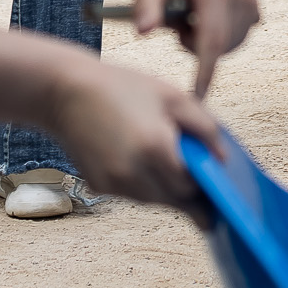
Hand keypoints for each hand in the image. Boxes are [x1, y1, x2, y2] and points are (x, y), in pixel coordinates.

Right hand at [46, 53, 225, 208]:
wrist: (65, 92)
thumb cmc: (122, 87)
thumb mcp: (171, 96)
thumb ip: (205, 127)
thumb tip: (222, 158)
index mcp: (155, 147)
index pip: (191, 187)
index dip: (206, 190)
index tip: (219, 195)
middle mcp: (133, 172)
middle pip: (173, 200)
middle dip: (190, 198)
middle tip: (205, 195)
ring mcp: (113, 183)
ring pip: (152, 200)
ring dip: (167, 192)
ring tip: (179, 177)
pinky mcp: (98, 186)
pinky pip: (131, 194)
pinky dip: (144, 185)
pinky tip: (146, 165)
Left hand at [134, 0, 261, 96]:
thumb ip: (145, 8)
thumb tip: (142, 33)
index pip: (212, 41)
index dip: (205, 73)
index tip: (196, 98)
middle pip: (221, 47)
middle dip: (197, 49)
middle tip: (177, 27)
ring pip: (232, 44)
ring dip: (209, 42)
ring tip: (189, 17)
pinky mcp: (253, 1)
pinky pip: (240, 35)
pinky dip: (222, 34)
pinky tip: (205, 15)